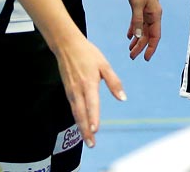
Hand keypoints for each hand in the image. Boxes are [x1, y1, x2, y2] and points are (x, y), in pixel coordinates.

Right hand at [53, 31, 124, 148]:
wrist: (66, 46)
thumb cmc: (88, 54)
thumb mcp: (104, 64)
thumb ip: (114, 82)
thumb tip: (123, 98)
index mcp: (89, 82)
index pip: (91, 103)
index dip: (93, 117)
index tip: (95, 130)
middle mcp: (78, 89)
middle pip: (81, 113)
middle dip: (86, 130)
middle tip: (91, 144)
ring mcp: (71, 91)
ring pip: (76, 113)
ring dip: (81, 127)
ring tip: (87, 140)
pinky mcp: (68, 91)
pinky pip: (73, 108)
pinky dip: (77, 118)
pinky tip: (81, 125)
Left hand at [122, 0, 162, 60]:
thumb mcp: (136, 3)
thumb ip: (137, 20)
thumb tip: (138, 37)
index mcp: (155, 13)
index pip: (155, 35)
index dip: (151, 48)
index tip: (145, 58)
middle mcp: (153, 13)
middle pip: (148, 34)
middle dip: (141, 46)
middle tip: (132, 57)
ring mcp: (146, 8)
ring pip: (143, 28)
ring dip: (137, 39)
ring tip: (130, 49)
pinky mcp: (139, 4)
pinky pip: (138, 21)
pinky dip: (134, 28)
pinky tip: (129, 35)